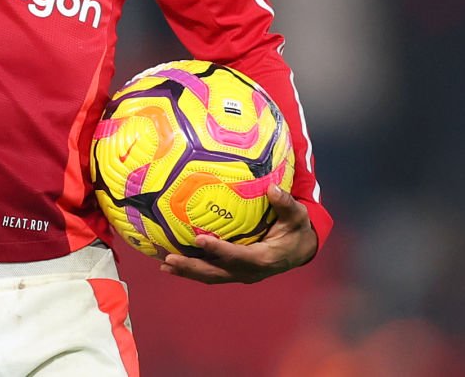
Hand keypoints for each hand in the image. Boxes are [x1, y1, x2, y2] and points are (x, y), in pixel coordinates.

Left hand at [158, 187, 318, 283]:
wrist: (300, 250)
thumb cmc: (296, 229)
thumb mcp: (296, 216)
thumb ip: (285, 204)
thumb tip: (273, 188)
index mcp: (264, 258)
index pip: (238, 256)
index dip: (219, 250)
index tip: (200, 239)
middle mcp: (249, 272)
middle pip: (217, 273)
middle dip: (192, 267)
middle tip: (169, 260)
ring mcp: (240, 274)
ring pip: (211, 276)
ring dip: (188, 271)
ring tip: (164, 265)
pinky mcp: (234, 272)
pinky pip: (211, 272)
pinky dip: (193, 270)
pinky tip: (173, 264)